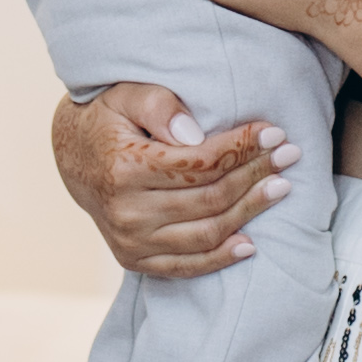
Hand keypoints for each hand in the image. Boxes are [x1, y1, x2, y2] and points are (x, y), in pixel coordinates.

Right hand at [50, 81, 294, 278]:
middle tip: (290, 155)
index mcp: (125, 168)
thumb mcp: (126, 95)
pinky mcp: (134, 259)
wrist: (71, 156)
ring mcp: (130, 241)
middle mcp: (127, 211)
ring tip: (280, 189)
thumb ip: (160, 106)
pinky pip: (185, 266)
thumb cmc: (107, 118)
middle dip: (256, 174)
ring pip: (205, 233)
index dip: (242, 147)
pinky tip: (250, 243)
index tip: (274, 131)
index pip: (200, 162)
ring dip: (249, 212)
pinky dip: (220, 258)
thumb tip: (196, 134)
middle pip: (209, 198)